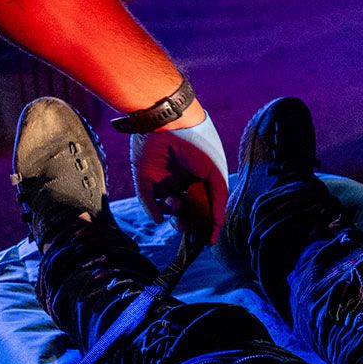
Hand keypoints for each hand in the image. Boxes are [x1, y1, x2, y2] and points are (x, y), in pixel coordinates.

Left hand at [132, 113, 228, 258]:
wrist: (169, 124)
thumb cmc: (199, 145)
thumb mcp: (216, 174)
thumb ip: (218, 200)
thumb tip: (217, 225)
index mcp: (201, 177)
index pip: (204, 205)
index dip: (205, 221)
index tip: (206, 239)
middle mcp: (182, 179)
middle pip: (185, 209)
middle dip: (188, 221)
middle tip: (190, 228)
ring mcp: (163, 179)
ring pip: (167, 207)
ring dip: (173, 213)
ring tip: (177, 204)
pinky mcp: (144, 178)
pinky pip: (147, 200)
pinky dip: (153, 211)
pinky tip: (160, 214)